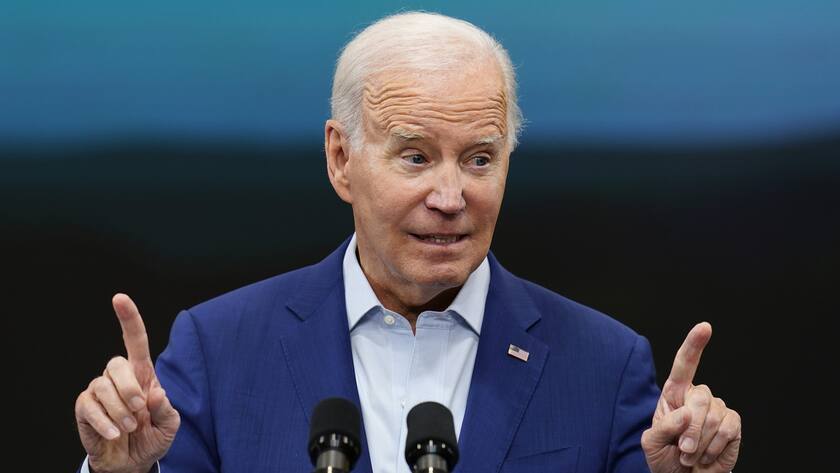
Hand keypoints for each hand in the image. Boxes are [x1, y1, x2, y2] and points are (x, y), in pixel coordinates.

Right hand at [75, 294, 179, 472]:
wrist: (131, 462)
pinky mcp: (85, 407)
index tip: (120, 298)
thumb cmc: (151, 437)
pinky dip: (105, 423)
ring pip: (103, 387)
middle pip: (117, 364)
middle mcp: (119, 377)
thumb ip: (165, 409)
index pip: (135, 341)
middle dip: (130, 389)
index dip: (128, 318)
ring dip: (120, 411)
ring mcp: (99, 391)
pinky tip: (115, 433)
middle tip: (139, 411)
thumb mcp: (169, 425)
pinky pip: (90, 407)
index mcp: (142, 374)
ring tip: (129, 428)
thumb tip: (155, 393)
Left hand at [642, 322, 741, 472]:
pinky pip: (728, 429)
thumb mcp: (651, 444)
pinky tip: (707, 455)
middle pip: (699, 398)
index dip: (694, 345)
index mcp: (674, 394)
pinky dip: (715, 447)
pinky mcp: (733, 424)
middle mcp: (697, 397)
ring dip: (700, 443)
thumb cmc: (666, 458)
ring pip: (713, 417)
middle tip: (683, 451)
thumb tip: (684, 414)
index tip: (705, 327)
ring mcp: (717, 409)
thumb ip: (662, 428)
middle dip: (690, 429)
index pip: (684, 365)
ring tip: (691, 455)